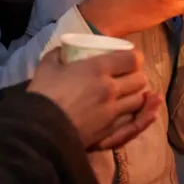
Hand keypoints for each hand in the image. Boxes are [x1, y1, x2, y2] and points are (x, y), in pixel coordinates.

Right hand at [28, 50, 161, 150]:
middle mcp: (112, 89)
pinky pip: (134, 123)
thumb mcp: (47, 66)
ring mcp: (113, 112)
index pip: (132, 59)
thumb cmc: (43, 94)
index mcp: (98, 69)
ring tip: (130, 95)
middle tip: (128, 78)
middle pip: (140, 80)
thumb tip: (63, 51)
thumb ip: (58, 55)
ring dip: (138, 97)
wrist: (39, 130)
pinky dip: (140, 117)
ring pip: (140, 102)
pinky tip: (143, 113)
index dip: (134, 58)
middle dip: (136, 77)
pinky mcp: (111, 132)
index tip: (129, 59)